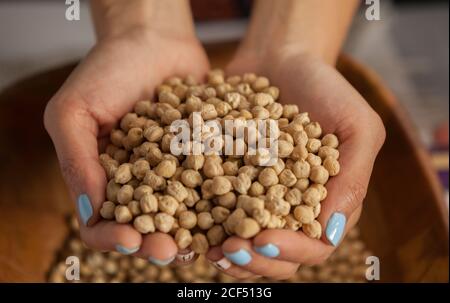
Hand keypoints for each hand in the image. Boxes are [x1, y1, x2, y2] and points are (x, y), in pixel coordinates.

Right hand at [44, 27, 208, 264]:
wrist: (154, 39)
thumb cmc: (107, 70)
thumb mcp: (74, 110)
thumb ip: (76, 159)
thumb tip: (88, 211)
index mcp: (104, 179)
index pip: (101, 223)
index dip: (113, 237)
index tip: (131, 239)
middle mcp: (141, 183)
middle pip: (147, 227)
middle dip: (157, 242)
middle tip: (171, 250)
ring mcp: (176, 173)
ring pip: (185, 215)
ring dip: (193, 232)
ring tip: (204, 240)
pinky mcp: (206, 159)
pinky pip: (214, 186)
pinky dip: (221, 200)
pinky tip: (232, 208)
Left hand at [206, 49, 384, 279]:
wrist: (281, 59)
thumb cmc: (327, 89)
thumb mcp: (358, 126)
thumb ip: (353, 177)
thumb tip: (330, 233)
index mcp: (326, 203)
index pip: (313, 246)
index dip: (290, 250)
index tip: (264, 239)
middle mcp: (290, 209)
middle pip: (276, 255)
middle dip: (254, 259)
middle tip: (231, 249)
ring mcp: (258, 198)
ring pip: (245, 244)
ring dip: (228, 253)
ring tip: (209, 249)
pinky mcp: (229, 183)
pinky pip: (217, 212)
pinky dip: (205, 225)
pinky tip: (190, 225)